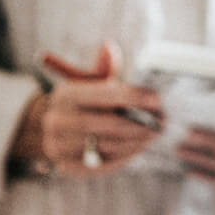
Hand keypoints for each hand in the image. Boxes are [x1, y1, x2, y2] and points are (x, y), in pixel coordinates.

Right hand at [19, 42, 162, 176]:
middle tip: (162, 122)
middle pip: (108, 125)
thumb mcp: (87, 81)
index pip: (105, 95)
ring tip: (153, 135)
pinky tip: (138, 148)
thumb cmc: (79, 101)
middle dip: (140, 124)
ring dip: (136, 142)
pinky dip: (124, 158)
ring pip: (107, 146)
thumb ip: (103, 68)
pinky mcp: (67, 167)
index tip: (157, 100)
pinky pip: (102, 165)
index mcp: (65, 95)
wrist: (52, 128)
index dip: (134, 97)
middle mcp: (57, 121)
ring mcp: (59, 146)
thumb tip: (109, 48)